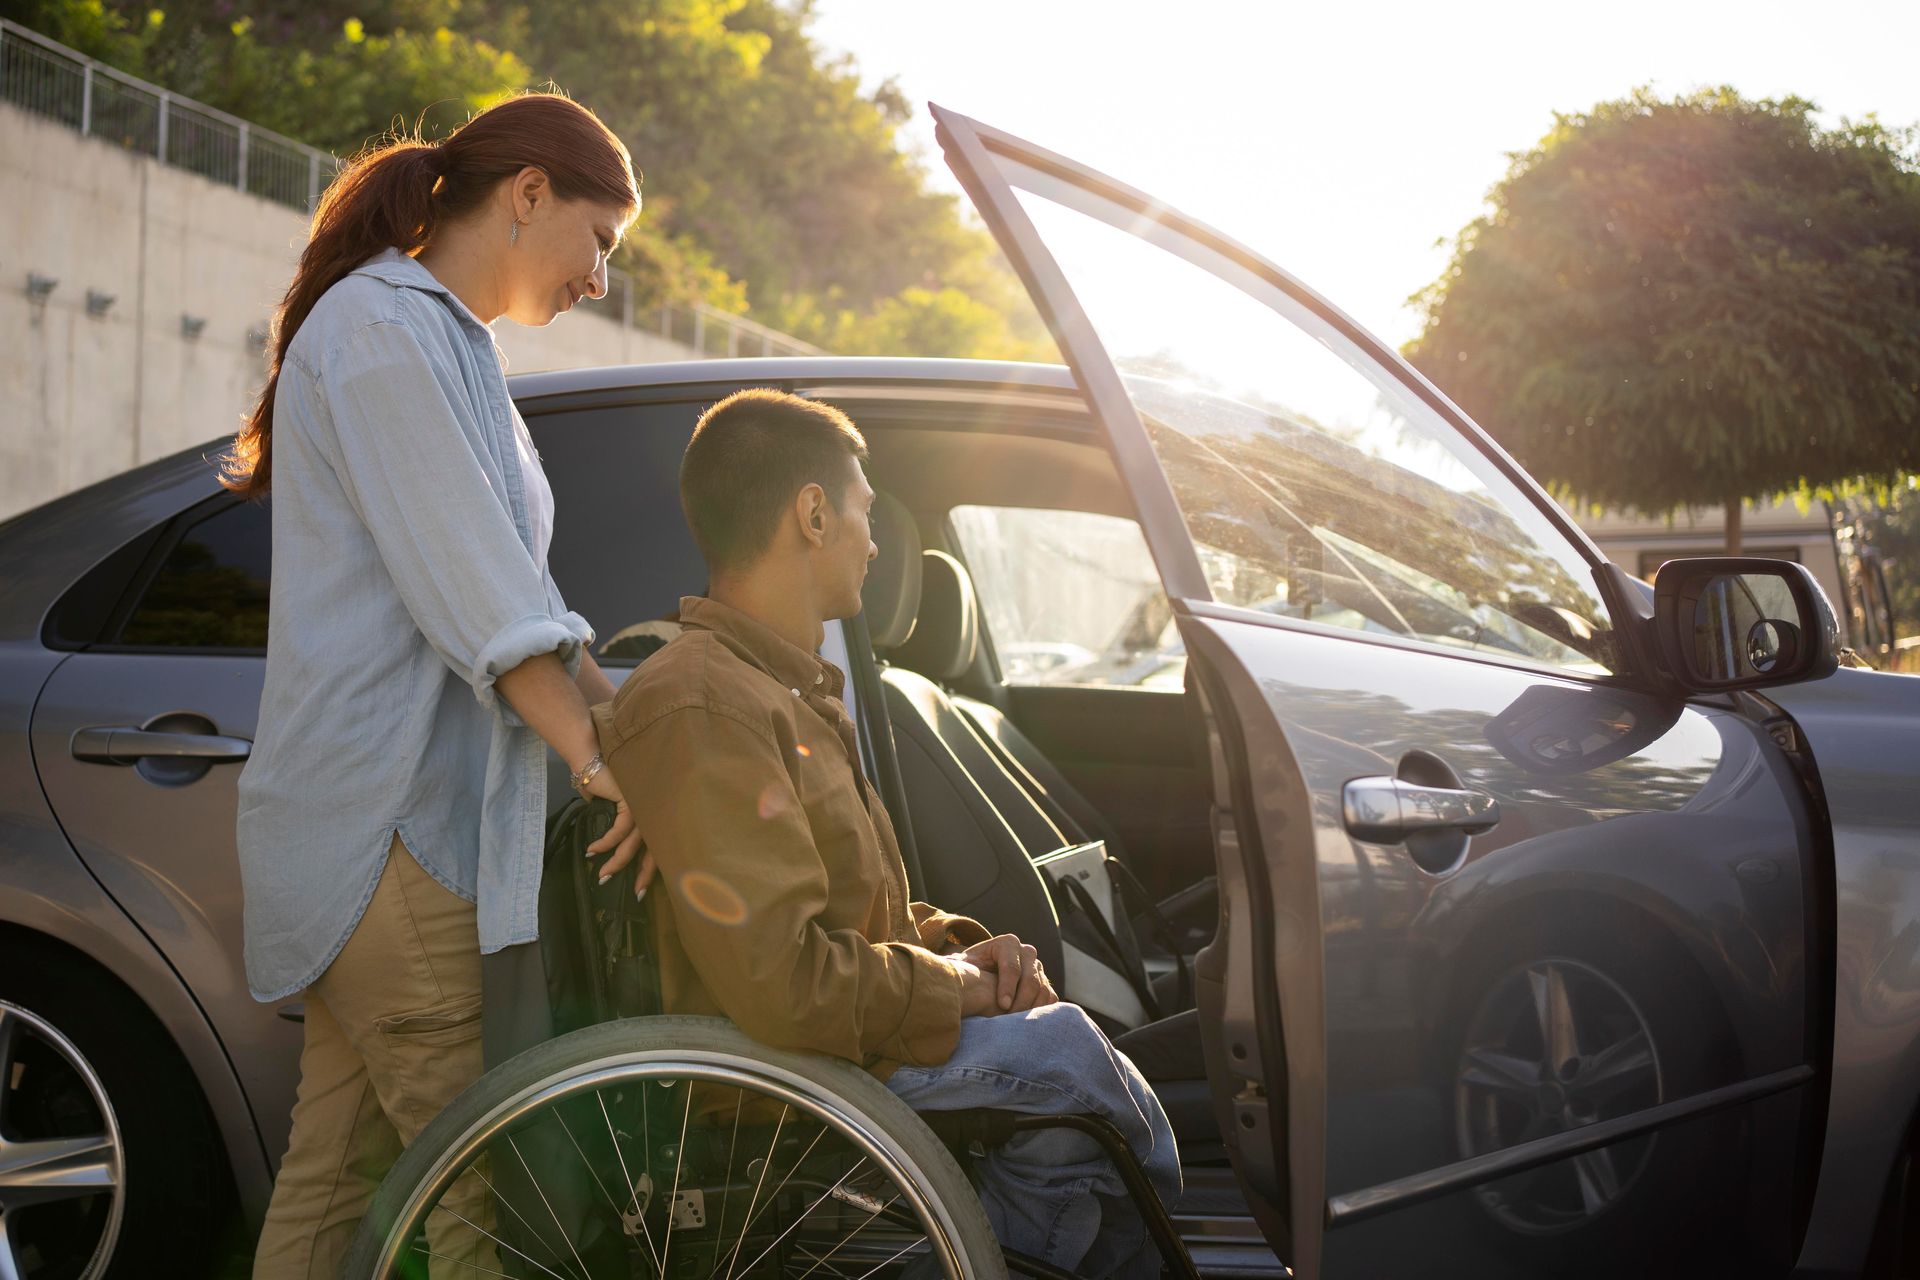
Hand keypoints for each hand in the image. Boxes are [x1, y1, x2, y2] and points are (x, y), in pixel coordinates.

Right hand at [581, 767, 654, 896]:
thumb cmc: (601, 783)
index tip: (641, 890)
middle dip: (644, 874)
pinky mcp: (631, 801)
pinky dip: (606, 842)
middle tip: (635, 894)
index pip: (658, 847)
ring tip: (601, 875)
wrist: (592, 760)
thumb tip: (612, 847)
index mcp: (652, 815)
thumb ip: (617, 827)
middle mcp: (653, 811)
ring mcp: (645, 806)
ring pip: (634, 843)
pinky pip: (620, 830)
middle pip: (655, 849)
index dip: (651, 870)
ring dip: (617, 861)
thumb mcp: (611, 810)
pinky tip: (593, 851)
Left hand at [955, 933, 1055, 1013]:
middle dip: (1021, 1001)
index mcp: (1007, 943)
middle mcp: (1026, 952)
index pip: (1012, 966)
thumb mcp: (959, 966)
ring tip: (1016, 1024)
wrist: (980, 976)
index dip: (1008, 987)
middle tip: (1009, 1019)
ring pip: (1042, 989)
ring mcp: (1037, 968)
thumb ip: (955, 967)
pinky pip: (1050, 997)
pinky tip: (1027, 1023)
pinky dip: (1041, 1010)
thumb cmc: (967, 972)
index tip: (1002, 1006)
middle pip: (1031, 979)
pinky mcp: (1044, 983)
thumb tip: (949, 974)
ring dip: (1031, 1008)